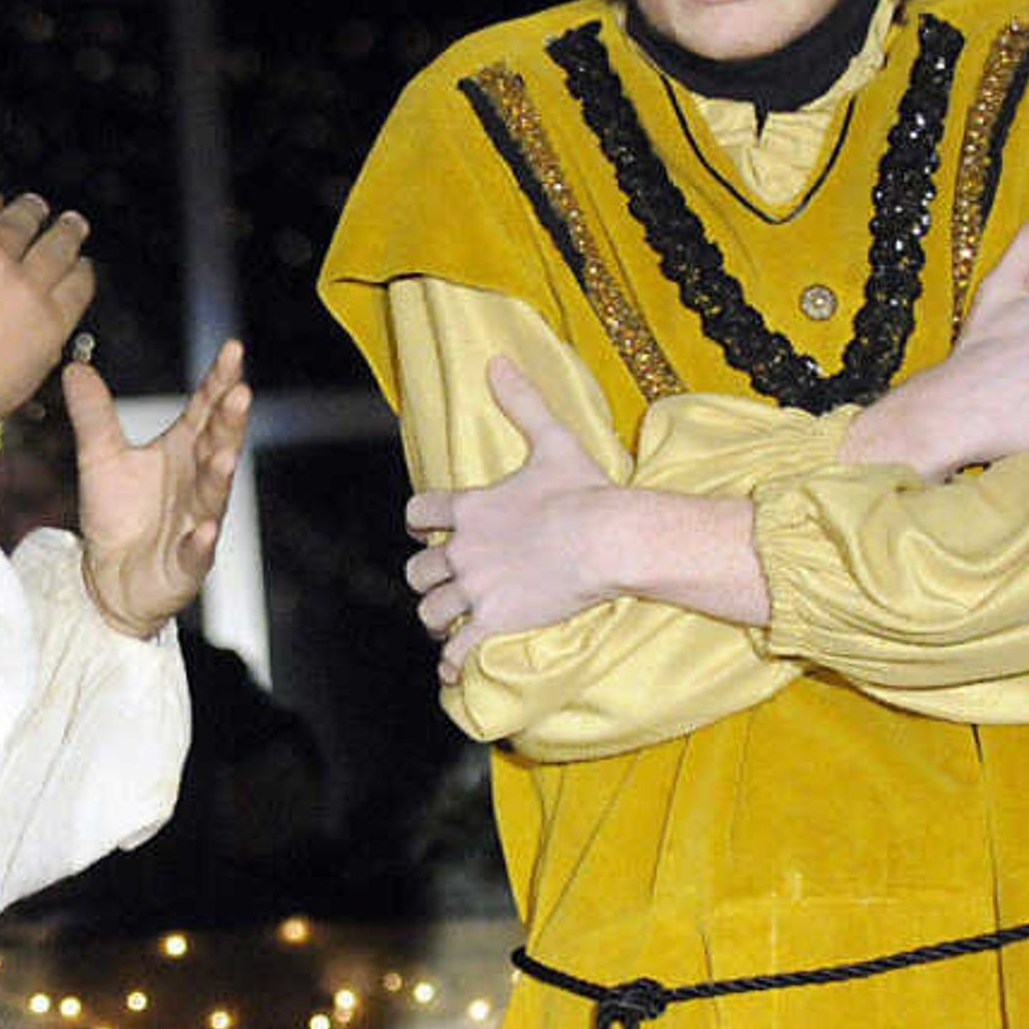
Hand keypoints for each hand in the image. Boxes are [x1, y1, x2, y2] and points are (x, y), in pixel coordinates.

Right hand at [0, 184, 97, 480]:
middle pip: (23, 216)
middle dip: (32, 211)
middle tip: (39, 210)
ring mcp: (26, 287)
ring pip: (58, 242)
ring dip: (67, 231)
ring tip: (72, 226)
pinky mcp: (52, 320)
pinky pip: (78, 284)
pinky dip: (81, 273)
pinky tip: (81, 269)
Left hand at [73, 339, 250, 635]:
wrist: (109, 578)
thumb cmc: (118, 514)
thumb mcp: (99, 458)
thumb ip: (93, 416)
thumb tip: (74, 367)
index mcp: (183, 451)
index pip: (205, 410)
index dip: (219, 382)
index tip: (232, 350)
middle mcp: (197, 482)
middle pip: (218, 445)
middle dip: (230, 422)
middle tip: (240, 393)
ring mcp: (197, 522)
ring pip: (214, 495)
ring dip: (221, 474)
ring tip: (224, 453)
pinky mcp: (186, 563)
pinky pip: (197, 552)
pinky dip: (202, 541)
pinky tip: (206, 529)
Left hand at [404, 358, 626, 677]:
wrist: (610, 539)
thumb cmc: (585, 491)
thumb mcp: (552, 440)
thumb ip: (522, 402)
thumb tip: (498, 361)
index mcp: (469, 508)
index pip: (419, 513)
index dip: (420, 522)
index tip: (425, 529)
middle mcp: (462, 550)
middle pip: (418, 570)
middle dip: (428, 577)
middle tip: (443, 584)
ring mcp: (475, 589)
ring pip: (431, 611)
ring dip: (438, 618)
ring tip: (450, 624)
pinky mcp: (494, 622)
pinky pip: (457, 650)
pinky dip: (452, 661)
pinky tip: (453, 667)